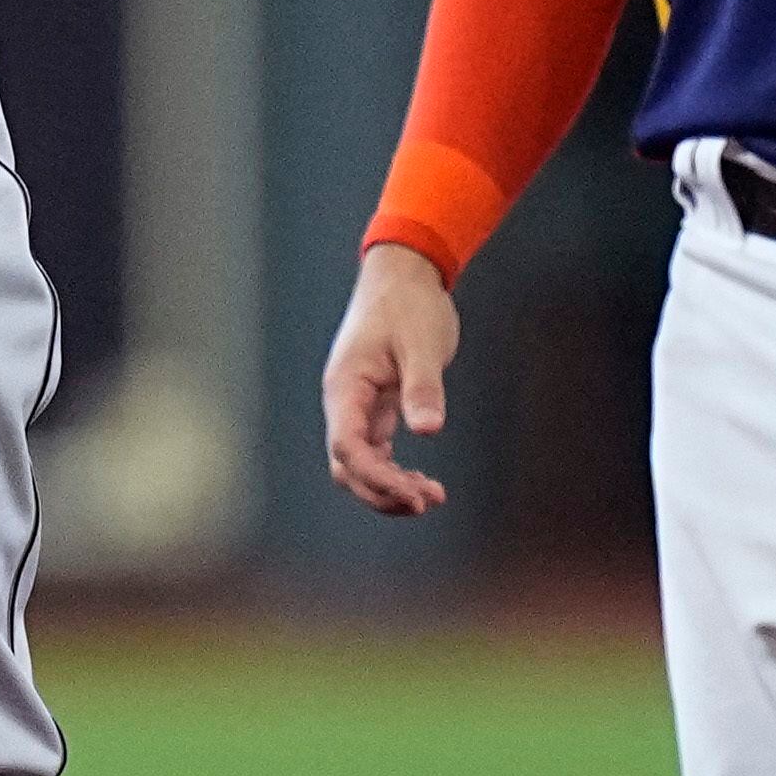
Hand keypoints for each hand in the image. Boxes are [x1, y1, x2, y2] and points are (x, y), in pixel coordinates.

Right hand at [323, 244, 457, 517]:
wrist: (404, 274)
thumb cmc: (409, 304)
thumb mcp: (421, 343)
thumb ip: (422, 387)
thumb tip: (428, 429)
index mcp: (346, 387)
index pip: (349, 448)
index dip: (379, 478)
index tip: (415, 495)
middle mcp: (344, 402)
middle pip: (347, 466)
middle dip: (382, 492)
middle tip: (428, 500)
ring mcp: (357, 405)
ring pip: (359, 464)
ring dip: (389, 486)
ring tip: (431, 496)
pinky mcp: (374, 405)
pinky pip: (374, 451)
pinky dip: (393, 471)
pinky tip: (420, 480)